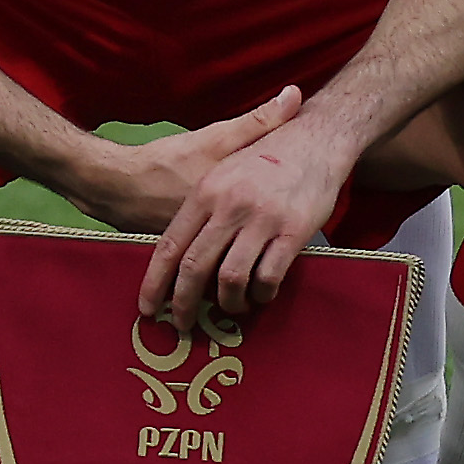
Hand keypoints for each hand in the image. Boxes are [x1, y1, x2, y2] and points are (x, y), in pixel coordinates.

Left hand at [105, 90, 347, 337]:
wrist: (315, 137)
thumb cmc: (265, 157)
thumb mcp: (222, 169)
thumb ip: (202, 207)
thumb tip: (179, 250)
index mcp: (205, 192)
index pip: (170, 245)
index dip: (156, 282)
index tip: (148, 309)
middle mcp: (229, 205)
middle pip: (195, 267)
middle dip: (185, 303)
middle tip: (184, 326)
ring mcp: (261, 218)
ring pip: (231, 277)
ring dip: (228, 302)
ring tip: (231, 308)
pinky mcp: (293, 230)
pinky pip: (269, 275)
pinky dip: (262, 294)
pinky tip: (262, 294)